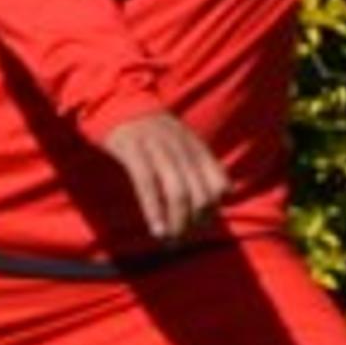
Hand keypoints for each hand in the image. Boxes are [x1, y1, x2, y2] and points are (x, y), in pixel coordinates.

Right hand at [102, 108, 230, 242]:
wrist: (119, 103)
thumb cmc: (153, 132)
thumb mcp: (184, 143)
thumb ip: (203, 165)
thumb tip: (227, 192)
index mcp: (197, 146)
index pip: (218, 185)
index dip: (212, 211)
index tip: (197, 227)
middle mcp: (181, 147)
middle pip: (200, 194)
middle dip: (194, 223)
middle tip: (181, 240)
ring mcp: (157, 147)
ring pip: (177, 192)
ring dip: (177, 222)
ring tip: (171, 241)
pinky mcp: (132, 150)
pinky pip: (146, 184)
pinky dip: (153, 210)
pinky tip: (156, 229)